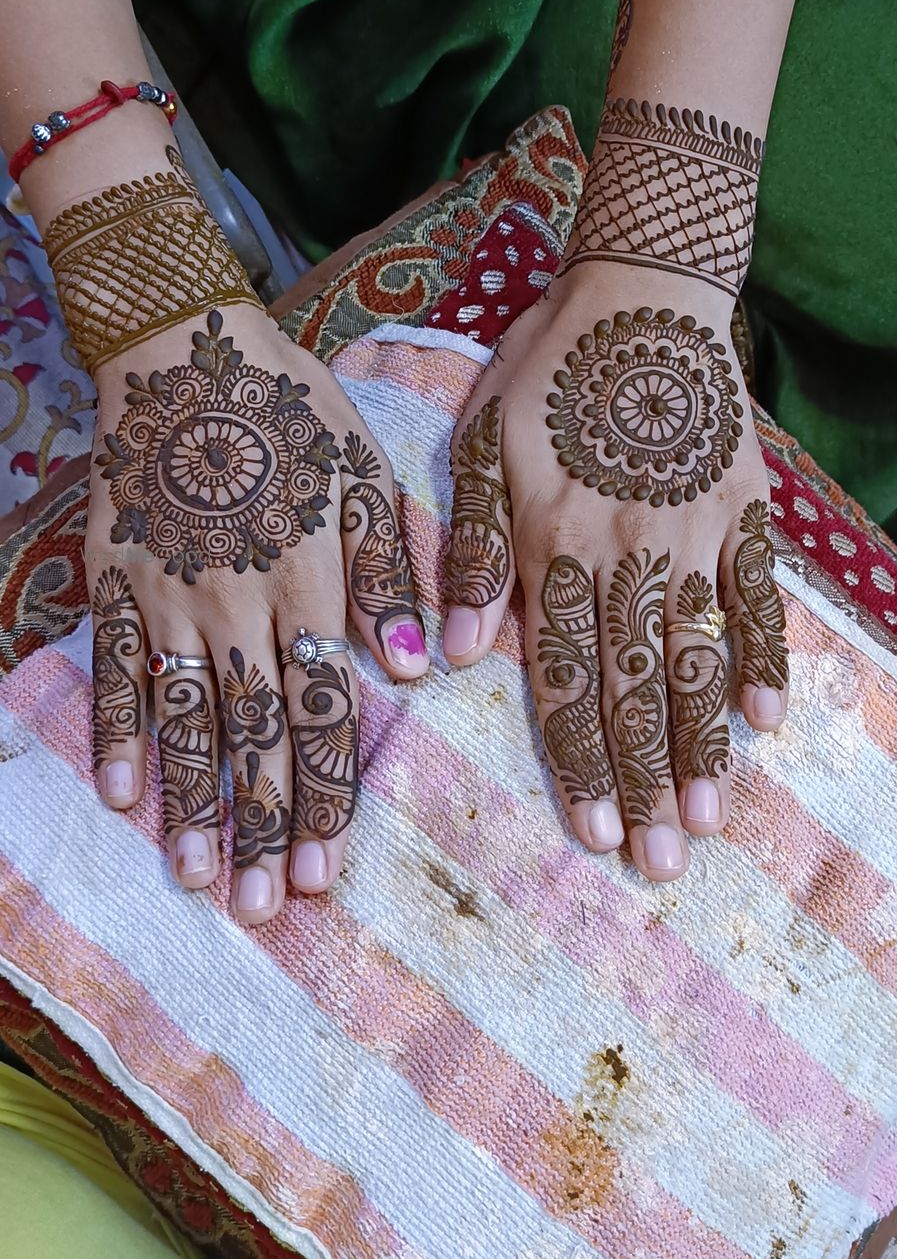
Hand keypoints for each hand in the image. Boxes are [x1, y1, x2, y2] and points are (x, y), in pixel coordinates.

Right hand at [87, 303, 427, 921]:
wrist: (184, 351)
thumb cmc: (290, 411)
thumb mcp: (364, 478)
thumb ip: (391, 577)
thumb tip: (421, 672)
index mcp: (309, 585)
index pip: (320, 714)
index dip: (320, 798)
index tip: (319, 874)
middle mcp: (238, 606)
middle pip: (252, 736)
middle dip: (258, 828)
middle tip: (259, 908)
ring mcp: (168, 597)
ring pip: (185, 717)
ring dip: (190, 804)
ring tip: (194, 876)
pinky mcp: (114, 579)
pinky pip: (116, 668)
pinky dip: (119, 731)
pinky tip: (122, 794)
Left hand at [441, 261, 787, 881]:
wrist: (644, 291)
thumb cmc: (546, 367)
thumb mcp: (482, 444)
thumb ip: (475, 551)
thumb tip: (466, 653)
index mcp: (556, 545)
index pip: (568, 679)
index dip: (581, 761)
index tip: (592, 834)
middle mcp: (630, 555)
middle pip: (637, 689)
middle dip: (644, 783)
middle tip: (660, 864)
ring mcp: (697, 537)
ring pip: (699, 660)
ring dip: (702, 746)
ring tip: (707, 819)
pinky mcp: (746, 510)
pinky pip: (760, 600)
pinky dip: (764, 661)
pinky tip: (766, 722)